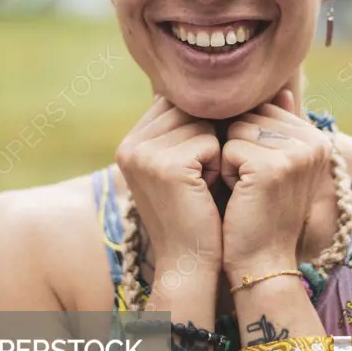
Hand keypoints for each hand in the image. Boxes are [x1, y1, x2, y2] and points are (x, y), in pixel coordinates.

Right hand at [115, 96, 222, 271]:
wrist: (192, 262)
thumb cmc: (198, 213)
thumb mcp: (186, 164)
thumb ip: (188, 126)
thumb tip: (222, 88)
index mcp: (130, 143)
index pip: (176, 104)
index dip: (200, 128)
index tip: (200, 165)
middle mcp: (129, 146)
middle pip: (189, 109)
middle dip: (208, 139)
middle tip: (202, 178)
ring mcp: (144, 155)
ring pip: (202, 123)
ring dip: (215, 152)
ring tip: (203, 184)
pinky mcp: (166, 166)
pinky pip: (211, 142)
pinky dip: (219, 165)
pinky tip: (207, 190)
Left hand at [220, 88, 332, 279]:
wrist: (262, 263)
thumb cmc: (260, 213)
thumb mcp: (275, 166)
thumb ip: (278, 127)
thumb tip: (281, 90)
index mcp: (317, 138)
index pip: (263, 110)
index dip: (247, 141)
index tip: (258, 175)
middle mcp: (314, 142)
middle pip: (249, 116)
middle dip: (237, 148)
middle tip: (251, 185)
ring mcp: (296, 153)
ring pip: (236, 130)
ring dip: (229, 159)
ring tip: (246, 189)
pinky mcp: (273, 167)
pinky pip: (228, 148)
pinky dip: (224, 172)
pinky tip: (240, 195)